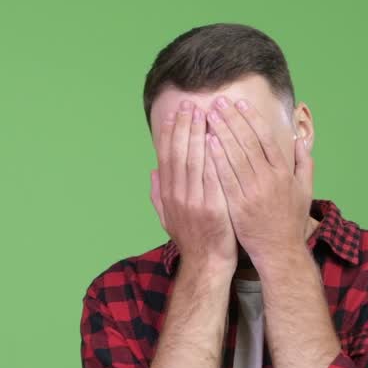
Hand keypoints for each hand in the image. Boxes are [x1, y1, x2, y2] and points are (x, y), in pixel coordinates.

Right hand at [151, 100, 236, 269]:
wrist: (207, 264)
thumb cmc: (193, 239)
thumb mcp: (168, 218)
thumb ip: (158, 194)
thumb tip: (152, 172)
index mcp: (167, 195)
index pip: (166, 157)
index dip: (168, 134)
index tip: (173, 113)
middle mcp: (177, 196)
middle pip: (179, 154)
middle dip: (183, 127)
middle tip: (189, 104)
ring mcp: (194, 202)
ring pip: (194, 161)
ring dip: (197, 134)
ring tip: (203, 112)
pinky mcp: (212, 208)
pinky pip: (212, 177)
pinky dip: (212, 157)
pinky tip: (216, 138)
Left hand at [206, 96, 313, 264]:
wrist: (280, 251)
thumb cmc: (290, 220)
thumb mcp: (304, 189)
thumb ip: (303, 162)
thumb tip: (299, 139)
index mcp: (284, 171)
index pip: (265, 137)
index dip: (251, 118)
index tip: (239, 103)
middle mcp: (269, 178)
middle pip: (248, 141)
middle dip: (232, 119)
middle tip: (217, 102)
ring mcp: (254, 191)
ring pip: (235, 156)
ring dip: (221, 133)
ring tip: (208, 115)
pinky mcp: (239, 205)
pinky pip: (226, 178)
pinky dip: (217, 159)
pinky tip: (206, 143)